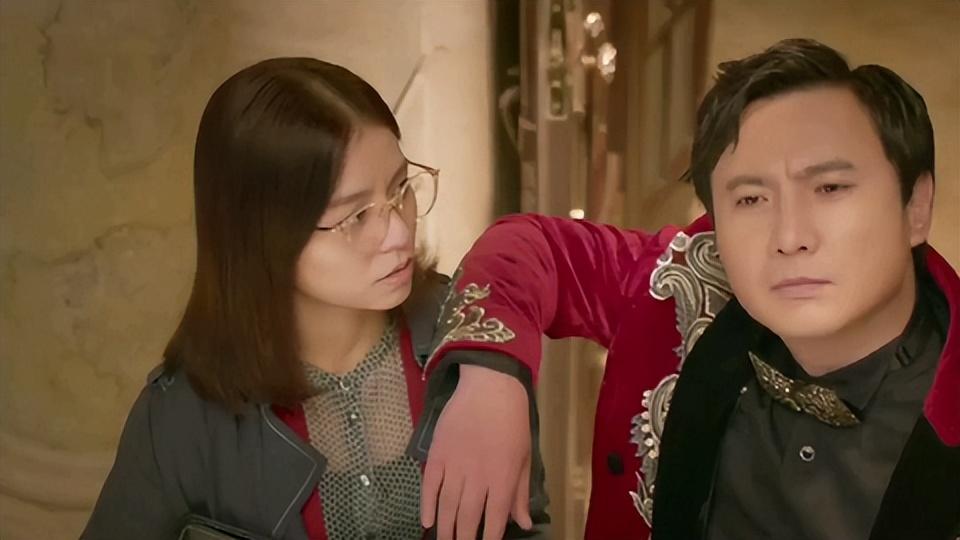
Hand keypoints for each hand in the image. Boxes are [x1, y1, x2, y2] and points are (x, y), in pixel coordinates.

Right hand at [420, 364, 532, 539]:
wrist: (489, 386)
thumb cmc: (513, 421)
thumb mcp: (525, 456)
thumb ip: (521, 492)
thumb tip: (524, 523)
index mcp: (503, 477)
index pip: (496, 519)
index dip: (490, 538)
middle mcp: (478, 476)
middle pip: (468, 517)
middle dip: (463, 539)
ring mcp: (455, 465)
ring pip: (447, 506)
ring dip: (445, 529)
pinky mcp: (437, 454)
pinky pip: (429, 486)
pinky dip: (427, 505)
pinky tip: (427, 521)